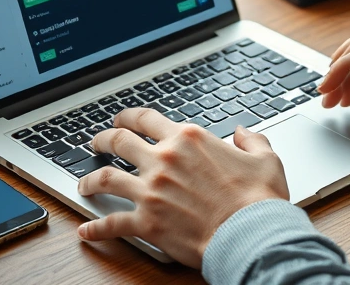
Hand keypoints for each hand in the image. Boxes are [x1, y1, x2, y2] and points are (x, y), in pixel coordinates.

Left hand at [76, 108, 289, 266]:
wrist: (251, 233)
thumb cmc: (258, 199)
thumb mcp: (265, 158)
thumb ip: (252, 141)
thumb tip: (244, 133)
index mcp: (188, 139)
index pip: (147, 118)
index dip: (129, 116)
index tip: (122, 120)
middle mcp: (163, 160)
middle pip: (119, 141)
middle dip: (103, 140)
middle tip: (97, 143)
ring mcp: (151, 190)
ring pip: (105, 178)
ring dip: (90, 179)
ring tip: (84, 183)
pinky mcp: (146, 222)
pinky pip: (111, 224)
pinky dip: (95, 228)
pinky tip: (86, 230)